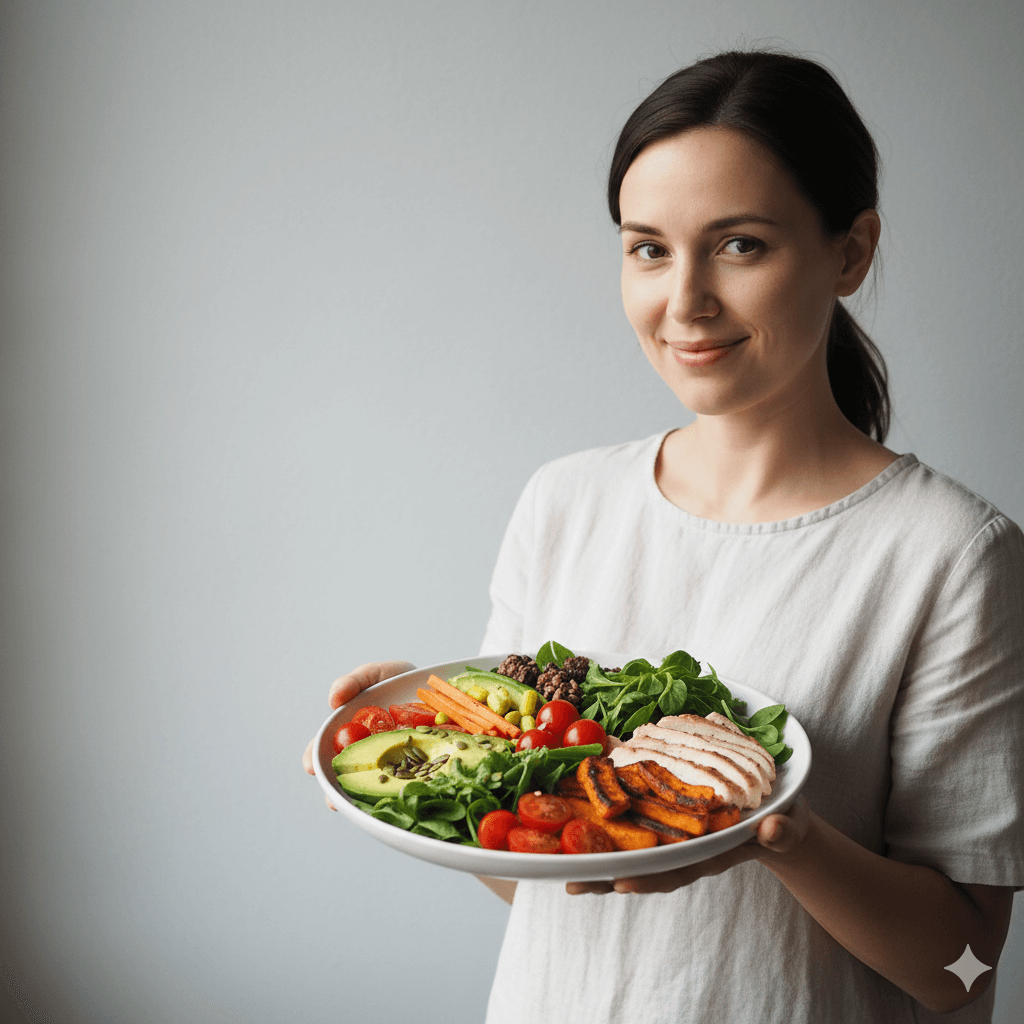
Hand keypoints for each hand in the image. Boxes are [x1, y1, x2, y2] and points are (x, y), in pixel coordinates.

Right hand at [302, 660, 415, 808]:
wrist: (437, 687)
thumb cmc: (398, 681)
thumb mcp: (374, 675)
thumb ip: (353, 683)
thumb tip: (334, 699)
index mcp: (351, 733)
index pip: (325, 749)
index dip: (314, 758)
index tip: (310, 766)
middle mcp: (368, 753)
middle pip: (346, 775)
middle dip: (337, 788)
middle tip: (332, 799)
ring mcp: (393, 765)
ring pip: (375, 788)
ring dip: (365, 799)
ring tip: (360, 808)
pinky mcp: (418, 772)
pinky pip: (409, 786)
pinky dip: (404, 794)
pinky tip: (402, 801)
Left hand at [566, 796, 810, 894]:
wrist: (780, 820)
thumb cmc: (785, 825)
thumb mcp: (789, 827)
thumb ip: (781, 833)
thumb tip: (773, 831)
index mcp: (712, 854)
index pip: (677, 870)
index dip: (650, 877)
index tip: (622, 883)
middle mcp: (689, 851)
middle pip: (646, 868)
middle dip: (610, 876)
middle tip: (573, 882)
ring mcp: (678, 838)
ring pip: (636, 852)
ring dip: (602, 858)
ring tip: (563, 866)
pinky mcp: (671, 821)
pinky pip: (639, 827)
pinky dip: (613, 828)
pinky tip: (582, 825)